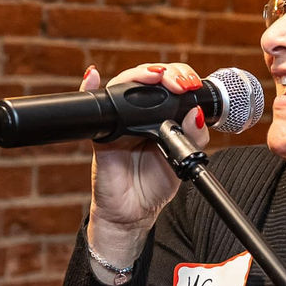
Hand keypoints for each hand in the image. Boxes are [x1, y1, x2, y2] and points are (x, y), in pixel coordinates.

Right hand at [82, 62, 208, 262]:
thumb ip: (193, 137)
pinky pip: (96, 109)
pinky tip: (93, 76)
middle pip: (147, 79)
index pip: (170, 84)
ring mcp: (120, 120)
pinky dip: (89, 87)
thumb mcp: (184, 160)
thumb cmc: (157, 184)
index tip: (191, 83)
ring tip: (153, 77)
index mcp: (162, 116)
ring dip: (137, 75)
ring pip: (123, 86)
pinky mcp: (103, 133)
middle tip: (178, 81)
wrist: (135, 212)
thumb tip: (196, 112)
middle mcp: (140, 113)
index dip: (180, 77)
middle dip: (164, 72)